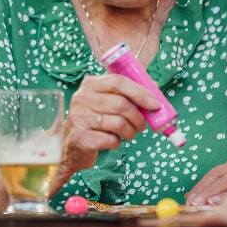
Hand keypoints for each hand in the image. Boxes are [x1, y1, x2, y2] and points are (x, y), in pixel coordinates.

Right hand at [53, 74, 160, 190]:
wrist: (71, 145)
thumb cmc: (95, 120)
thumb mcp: (107, 101)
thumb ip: (127, 94)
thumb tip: (155, 90)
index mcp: (91, 84)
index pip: (117, 82)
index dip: (139, 92)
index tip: (155, 104)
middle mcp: (82, 98)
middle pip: (120, 104)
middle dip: (138, 117)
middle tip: (142, 125)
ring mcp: (80, 117)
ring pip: (118, 123)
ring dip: (130, 132)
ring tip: (128, 134)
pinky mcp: (81, 137)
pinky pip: (111, 140)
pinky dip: (117, 142)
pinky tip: (111, 141)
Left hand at [185, 156, 226, 205]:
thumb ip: (217, 190)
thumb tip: (190, 198)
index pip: (214, 173)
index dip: (201, 186)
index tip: (190, 198)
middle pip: (222, 177)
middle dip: (207, 191)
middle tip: (195, 202)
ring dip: (219, 194)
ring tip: (208, 203)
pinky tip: (224, 204)